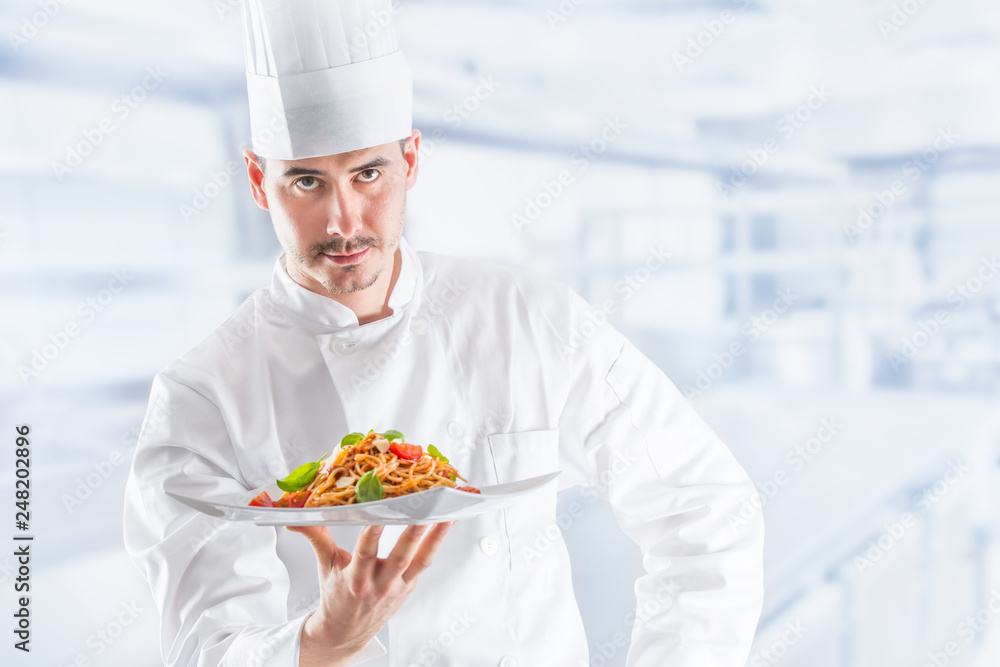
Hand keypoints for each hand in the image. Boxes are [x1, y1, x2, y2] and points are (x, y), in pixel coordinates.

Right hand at [290, 521, 454, 666]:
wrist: (346, 632)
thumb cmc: (337, 597)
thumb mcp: (325, 566)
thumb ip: (316, 537)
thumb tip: (296, 518)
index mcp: (356, 579)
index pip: (365, 552)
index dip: (373, 534)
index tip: (381, 513)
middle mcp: (380, 584)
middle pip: (401, 555)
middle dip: (415, 531)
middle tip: (427, 508)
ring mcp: (398, 586)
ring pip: (420, 559)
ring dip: (436, 536)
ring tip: (448, 513)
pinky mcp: (409, 586)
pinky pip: (425, 562)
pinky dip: (436, 543)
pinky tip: (445, 524)